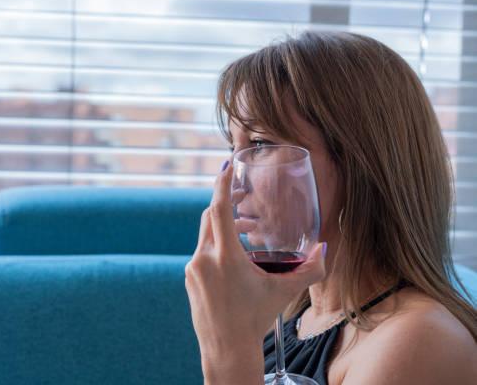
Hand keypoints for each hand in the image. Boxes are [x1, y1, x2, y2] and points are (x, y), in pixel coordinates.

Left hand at [185, 160, 325, 383]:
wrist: (226, 348)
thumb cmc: (255, 320)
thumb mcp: (284, 292)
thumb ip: (310, 270)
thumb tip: (326, 249)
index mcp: (225, 257)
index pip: (218, 209)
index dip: (222, 184)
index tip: (226, 166)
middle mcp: (204, 258)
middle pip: (210, 216)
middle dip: (227, 202)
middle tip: (244, 198)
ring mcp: (193, 268)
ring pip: (206, 234)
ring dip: (225, 226)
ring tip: (249, 230)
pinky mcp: (189, 277)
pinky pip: (202, 251)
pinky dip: (217, 244)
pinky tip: (236, 256)